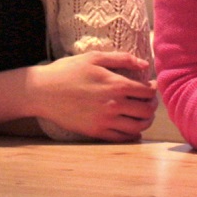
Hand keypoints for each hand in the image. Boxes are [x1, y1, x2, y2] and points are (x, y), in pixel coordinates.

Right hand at [24, 51, 156, 141]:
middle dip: (152, 106)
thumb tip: (145, 64)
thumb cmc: (67, 71)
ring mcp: (105, 120)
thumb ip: (121, 59)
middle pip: (146, 111)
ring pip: (138, 127)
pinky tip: (131, 128)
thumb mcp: (94, 57)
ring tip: (142, 115)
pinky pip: (121, 138)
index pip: (147, 92)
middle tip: (148, 101)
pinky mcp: (96, 132)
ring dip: (145, 121)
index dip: (153, 89)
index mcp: (115, 84)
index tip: (150, 87)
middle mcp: (113, 104)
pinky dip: (132, 135)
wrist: (42, 92)